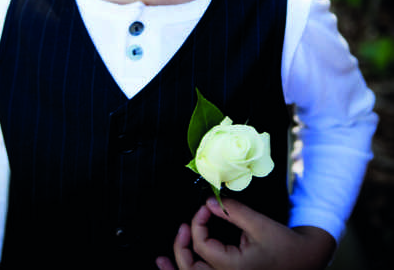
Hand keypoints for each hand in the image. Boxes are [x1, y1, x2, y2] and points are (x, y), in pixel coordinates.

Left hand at [156, 197, 335, 269]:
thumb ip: (232, 212)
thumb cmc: (285, 245)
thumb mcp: (258, 224)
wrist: (305, 260)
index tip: (206, 207)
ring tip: (160, 260)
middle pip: (190, 269)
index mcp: (234, 268)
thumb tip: (210, 202)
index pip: (201, 246)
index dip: (198, 222)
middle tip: (183, 227)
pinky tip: (174, 267)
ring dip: (176, 268)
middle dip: (180, 246)